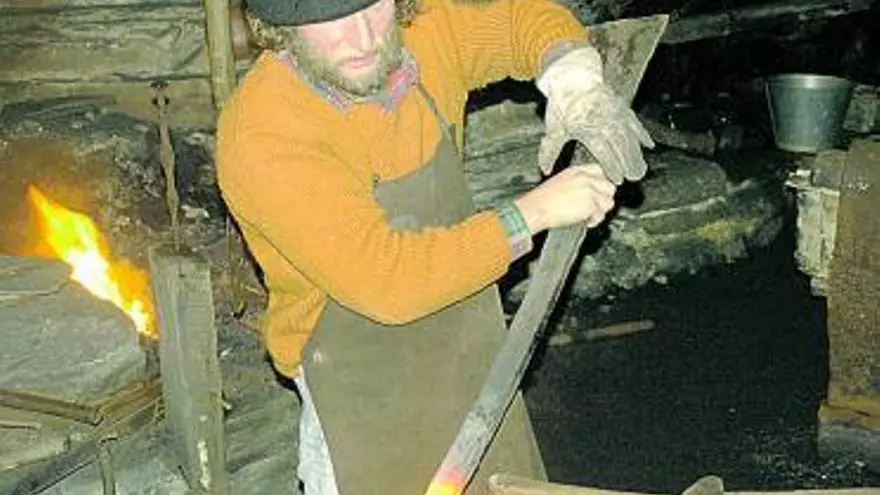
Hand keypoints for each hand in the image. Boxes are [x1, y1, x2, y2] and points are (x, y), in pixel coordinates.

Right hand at [513, 163, 615, 232]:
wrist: (535, 209)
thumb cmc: (541, 201)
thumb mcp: (559, 183)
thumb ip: (577, 184)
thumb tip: (588, 193)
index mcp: (576, 170)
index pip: (599, 170)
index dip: (601, 183)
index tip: (599, 192)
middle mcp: (586, 178)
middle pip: (608, 186)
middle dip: (603, 199)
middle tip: (594, 207)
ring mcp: (590, 191)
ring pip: (608, 202)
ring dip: (600, 211)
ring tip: (588, 216)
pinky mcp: (590, 204)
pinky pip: (600, 215)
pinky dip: (594, 221)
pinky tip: (584, 221)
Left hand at [536, 46, 653, 184]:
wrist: (572, 77)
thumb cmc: (563, 103)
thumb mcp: (554, 128)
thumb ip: (550, 151)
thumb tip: (544, 169)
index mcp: (589, 131)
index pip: (604, 154)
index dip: (612, 168)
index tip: (618, 179)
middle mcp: (606, 123)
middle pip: (621, 147)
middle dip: (628, 164)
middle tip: (635, 178)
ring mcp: (616, 114)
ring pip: (630, 137)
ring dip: (637, 154)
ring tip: (641, 168)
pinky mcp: (621, 106)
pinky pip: (635, 123)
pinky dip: (642, 134)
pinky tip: (648, 145)